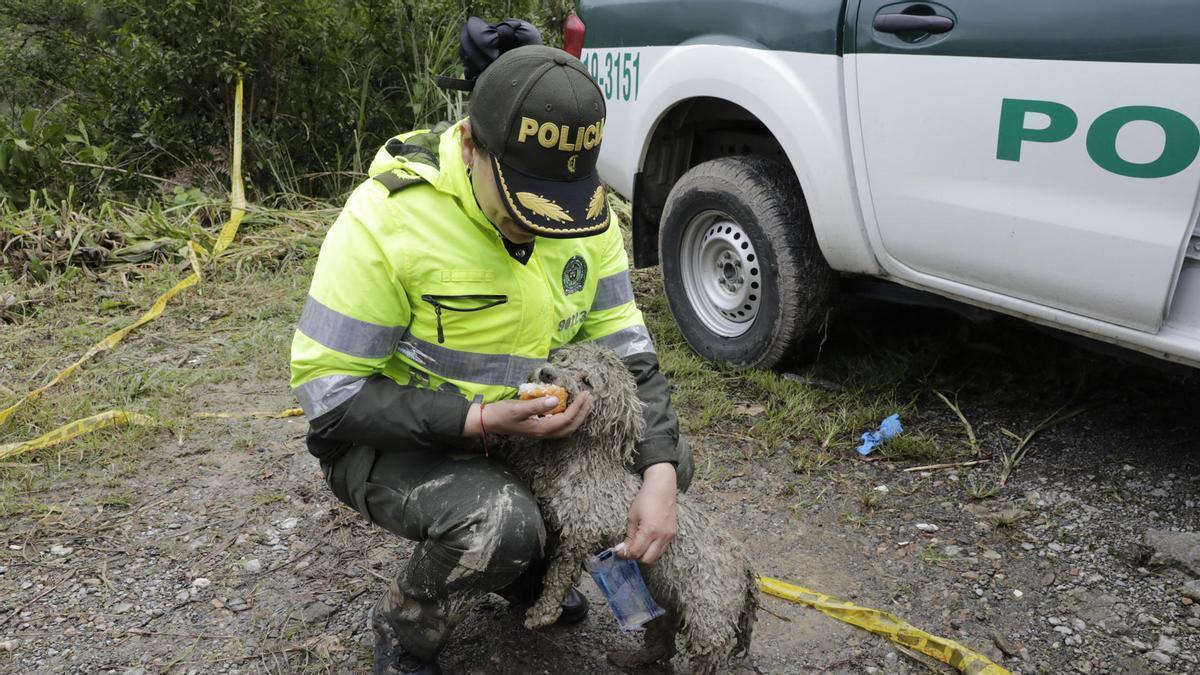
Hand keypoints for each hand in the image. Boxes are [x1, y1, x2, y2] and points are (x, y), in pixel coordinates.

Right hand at [463, 391, 591, 439]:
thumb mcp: (518, 408)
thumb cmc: (501, 414)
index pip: (567, 419)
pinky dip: (569, 418)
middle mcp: (544, 433)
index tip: (585, 394)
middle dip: (583, 413)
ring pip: (566, 428)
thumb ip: (537, 405)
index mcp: (541, 428)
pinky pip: (559, 425)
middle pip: (571, 426)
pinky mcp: (538, 428)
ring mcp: (541, 432)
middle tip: (590, 398)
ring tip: (585, 403)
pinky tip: (569, 408)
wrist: (487, 422)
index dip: (578, 407)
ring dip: (578, 416)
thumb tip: (556, 400)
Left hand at [619, 463, 677, 563]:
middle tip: (628, 550)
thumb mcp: (632, 516)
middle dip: (635, 557)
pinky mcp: (673, 534)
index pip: (636, 552)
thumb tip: (622, 550)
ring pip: (656, 557)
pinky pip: (662, 549)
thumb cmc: (645, 499)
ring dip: (645, 555)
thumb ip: (628, 535)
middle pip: (647, 559)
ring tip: (637, 546)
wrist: (662, 487)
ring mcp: (669, 536)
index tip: (619, 551)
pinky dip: (653, 550)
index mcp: (649, 530)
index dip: (625, 554)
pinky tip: (647, 542)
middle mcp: (661, 535)